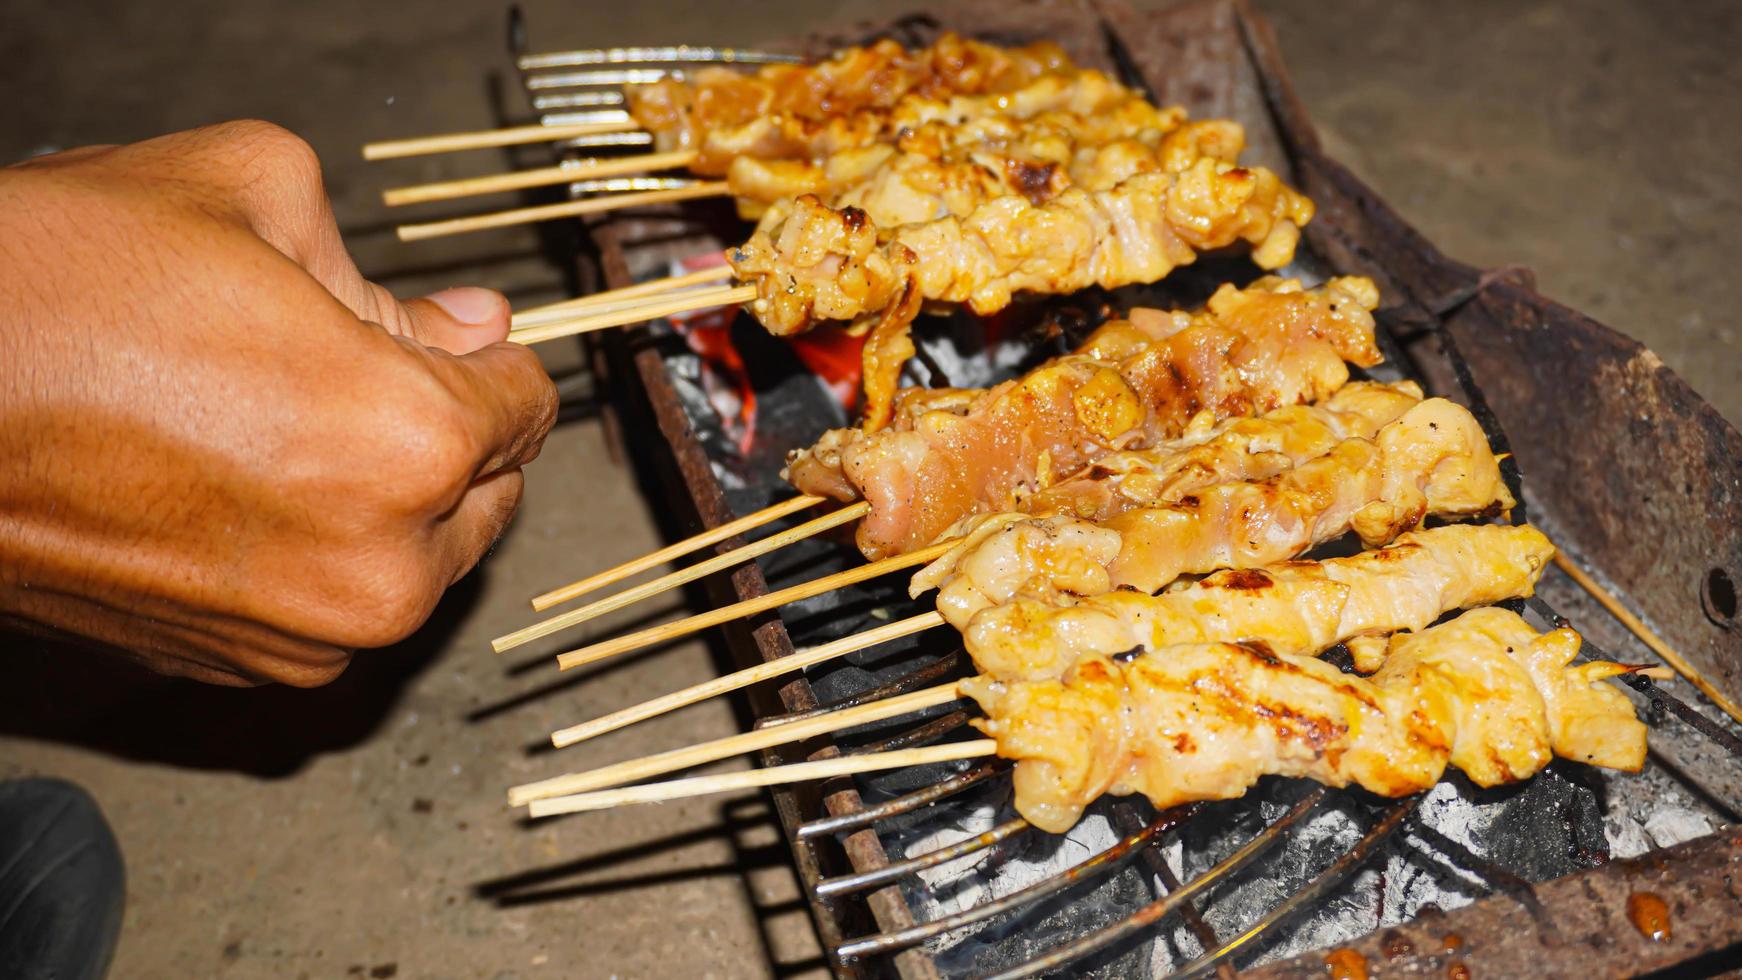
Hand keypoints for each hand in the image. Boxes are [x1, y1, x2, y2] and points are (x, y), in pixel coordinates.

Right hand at [0, 121, 557, 686]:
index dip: (490, 359)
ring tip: (277, 418)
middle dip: (447, 430)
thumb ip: (396, 276)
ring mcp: (305, 637)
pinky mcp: (236, 670)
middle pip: (488, 492)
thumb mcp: (251, 200)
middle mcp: (377, 568)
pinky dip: (319, 547)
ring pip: (415, 555)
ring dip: (386, 494)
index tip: (453, 337)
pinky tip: (238, 479)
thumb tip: (473, 323)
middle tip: (355, 367)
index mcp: (409, 444)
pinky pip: (333, 601)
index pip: (526, 406)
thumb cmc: (52, 287)